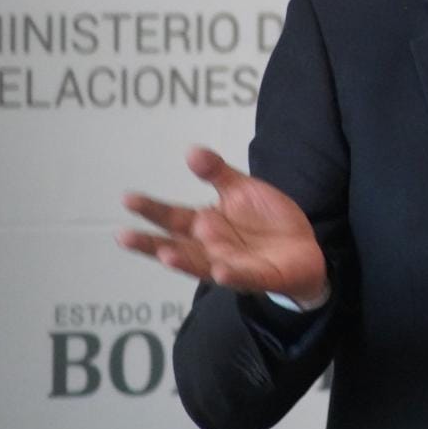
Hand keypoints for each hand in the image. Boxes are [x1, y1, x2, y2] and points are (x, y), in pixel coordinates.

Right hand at [118, 146, 326, 303]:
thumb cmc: (265, 221)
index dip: (151, 209)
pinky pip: (243, 277)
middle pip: (176, 246)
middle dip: (151, 243)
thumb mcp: (242, 189)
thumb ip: (217, 173)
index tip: (127, 198)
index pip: (173, 217)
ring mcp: (233, 265)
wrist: (304, 248)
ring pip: (202, 266)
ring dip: (184, 262)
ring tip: (165, 255)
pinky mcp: (260, 277)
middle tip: (123, 236)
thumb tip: (191, 151)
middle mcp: (212, 248)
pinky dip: (231, 274)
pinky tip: (220, 270)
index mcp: (205, 226)